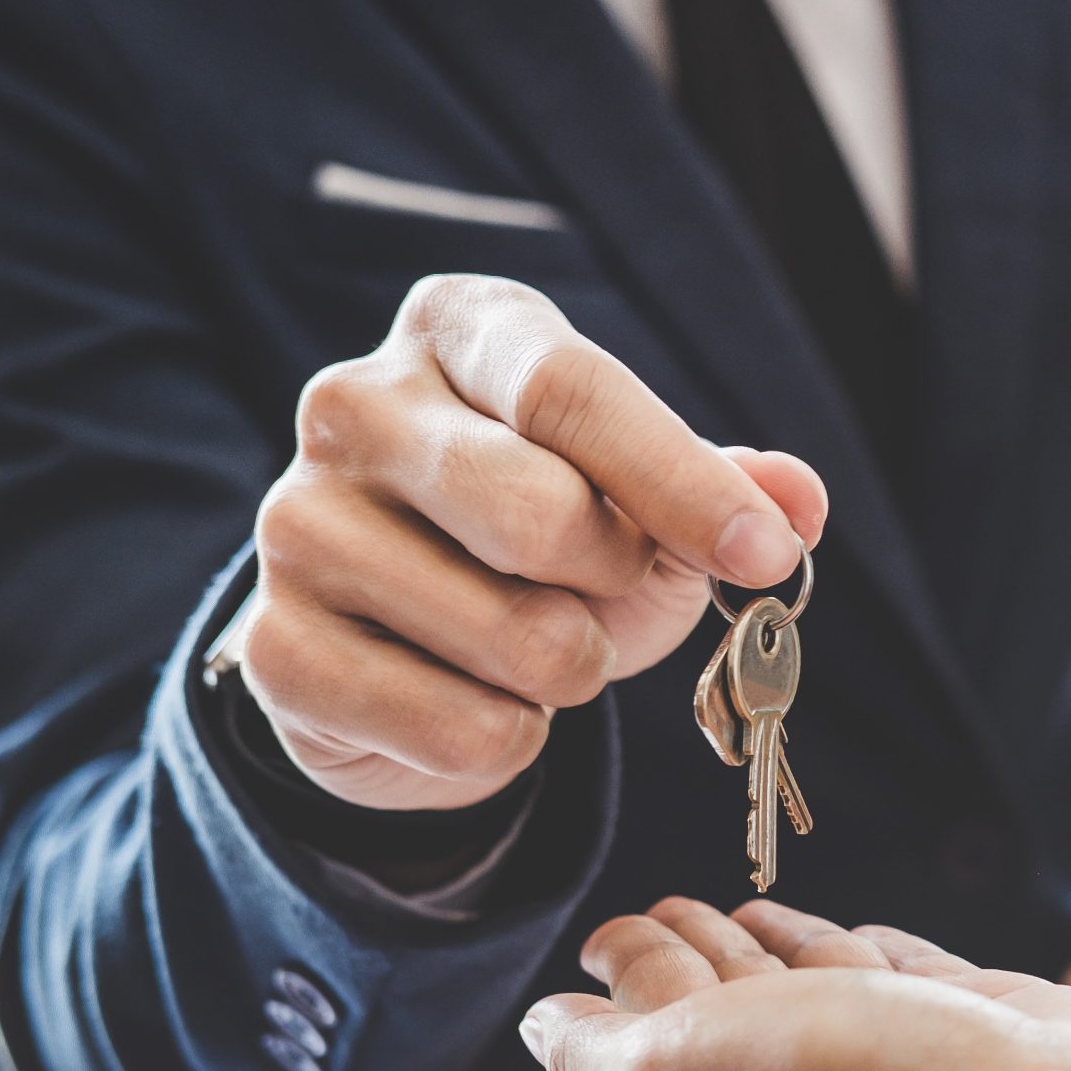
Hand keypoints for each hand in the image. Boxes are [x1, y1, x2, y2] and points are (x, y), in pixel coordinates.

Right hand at [241, 274, 826, 809]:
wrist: (412, 649)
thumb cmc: (550, 546)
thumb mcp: (647, 502)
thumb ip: (727, 491)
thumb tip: (797, 503)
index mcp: (457, 331)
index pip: (572, 391)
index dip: (681, 483)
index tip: (766, 555)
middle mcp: (352, 405)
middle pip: (536, 512)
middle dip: (612, 581)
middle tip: (602, 588)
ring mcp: (297, 524)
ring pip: (509, 637)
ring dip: (569, 671)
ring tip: (536, 643)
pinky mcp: (273, 648)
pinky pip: (458, 728)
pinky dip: (510, 739)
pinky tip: (475, 699)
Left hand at [522, 899, 1070, 1070]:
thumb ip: (595, 1053)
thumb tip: (544, 1027)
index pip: (654, 1011)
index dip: (630, 966)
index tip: (610, 935)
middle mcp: (800, 1070)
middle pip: (728, 994)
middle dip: (694, 947)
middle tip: (670, 911)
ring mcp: (892, 1044)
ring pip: (816, 978)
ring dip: (780, 942)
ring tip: (752, 914)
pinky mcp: (974, 1019)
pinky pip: (910, 970)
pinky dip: (878, 948)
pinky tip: (866, 941)